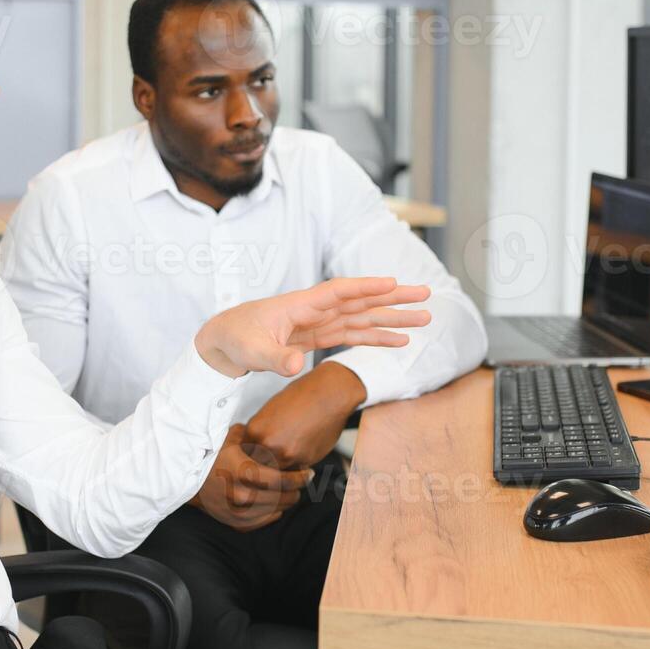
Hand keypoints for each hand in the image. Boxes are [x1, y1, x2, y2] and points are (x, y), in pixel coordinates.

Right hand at [192, 424, 312, 531]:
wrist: (185, 478)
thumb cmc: (210, 454)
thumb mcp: (231, 438)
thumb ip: (255, 436)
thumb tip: (275, 430)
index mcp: (241, 472)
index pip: (280, 480)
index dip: (299, 477)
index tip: (309, 473)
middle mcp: (240, 494)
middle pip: (280, 497)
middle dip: (296, 490)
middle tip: (304, 481)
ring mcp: (236, 511)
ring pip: (273, 511)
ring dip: (286, 502)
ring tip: (292, 492)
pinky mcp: (233, 522)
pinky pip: (261, 521)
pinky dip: (272, 514)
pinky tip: (277, 505)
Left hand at [194, 277, 430, 378]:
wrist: (224, 342)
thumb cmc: (235, 339)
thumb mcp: (253, 351)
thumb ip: (276, 358)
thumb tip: (298, 366)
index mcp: (300, 305)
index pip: (338, 291)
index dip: (365, 287)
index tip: (392, 283)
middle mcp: (315, 310)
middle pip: (361, 301)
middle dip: (393, 298)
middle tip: (425, 295)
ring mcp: (320, 323)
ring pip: (363, 317)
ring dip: (393, 318)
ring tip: (423, 320)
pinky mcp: (320, 337)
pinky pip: (354, 334)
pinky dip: (377, 337)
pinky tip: (399, 340)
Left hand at [244, 362, 366, 469]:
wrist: (329, 393)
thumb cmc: (302, 396)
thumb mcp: (270, 411)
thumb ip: (260, 433)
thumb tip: (253, 450)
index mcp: (255, 430)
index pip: (242, 455)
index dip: (249, 458)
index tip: (254, 459)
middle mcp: (267, 444)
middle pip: (257, 468)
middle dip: (264, 467)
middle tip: (272, 462)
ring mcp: (286, 454)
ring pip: (276, 474)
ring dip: (281, 471)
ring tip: (289, 458)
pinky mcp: (304, 460)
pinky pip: (295, 471)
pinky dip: (298, 467)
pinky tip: (303, 453)